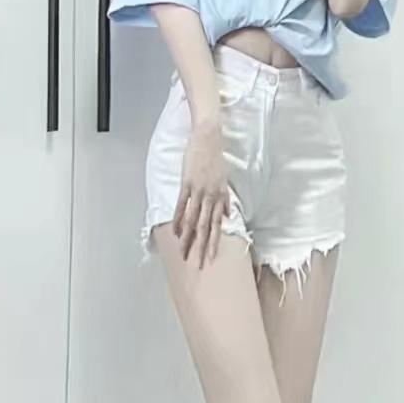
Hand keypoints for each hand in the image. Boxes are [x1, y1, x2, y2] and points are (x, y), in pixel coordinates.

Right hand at [173, 119, 229, 266]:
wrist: (209, 137)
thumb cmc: (216, 157)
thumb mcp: (225, 180)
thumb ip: (225, 199)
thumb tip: (228, 215)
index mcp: (220, 197)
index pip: (216, 226)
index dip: (213, 243)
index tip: (210, 258)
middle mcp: (210, 197)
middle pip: (205, 227)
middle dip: (201, 247)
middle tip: (197, 265)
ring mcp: (198, 191)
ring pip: (192, 220)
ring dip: (187, 238)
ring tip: (183, 253)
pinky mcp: (186, 183)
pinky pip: (181, 205)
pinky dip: (177, 219)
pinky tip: (174, 231)